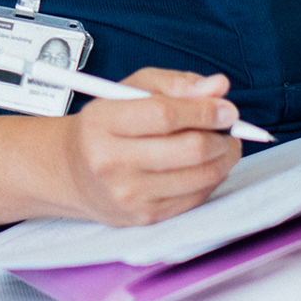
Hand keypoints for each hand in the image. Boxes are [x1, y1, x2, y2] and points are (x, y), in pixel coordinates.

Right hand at [58, 68, 243, 226]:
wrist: (71, 172)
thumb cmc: (103, 128)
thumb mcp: (128, 92)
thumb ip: (174, 84)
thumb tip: (218, 86)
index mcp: (102, 122)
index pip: (164, 114)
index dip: (204, 110)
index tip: (226, 108)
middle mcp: (112, 161)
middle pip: (188, 149)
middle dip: (221, 136)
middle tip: (229, 127)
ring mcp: (128, 193)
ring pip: (199, 176)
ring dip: (224, 158)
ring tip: (223, 144)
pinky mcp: (144, 216)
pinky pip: (196, 197)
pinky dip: (210, 179)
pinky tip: (205, 165)